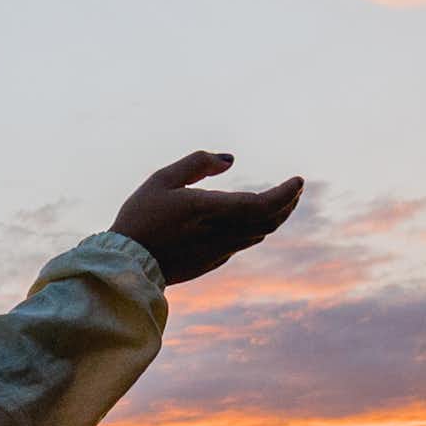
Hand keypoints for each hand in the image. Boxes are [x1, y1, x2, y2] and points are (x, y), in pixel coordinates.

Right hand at [109, 151, 303, 284]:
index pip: (263, 204)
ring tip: (281, 200)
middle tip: (295, 188)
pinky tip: (252, 220)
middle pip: (269, 221)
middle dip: (287, 203)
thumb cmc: (140, 217)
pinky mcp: (212, 261)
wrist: (127, 265)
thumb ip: (197, 163)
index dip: (286, 193)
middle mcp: (221, 233)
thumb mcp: (162, 179)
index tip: (298, 180)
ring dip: (274, 216)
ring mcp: (219, 251)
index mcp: (210, 210)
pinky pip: (243, 242)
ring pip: (259, 233)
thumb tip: (230, 160)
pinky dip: (256, 227)